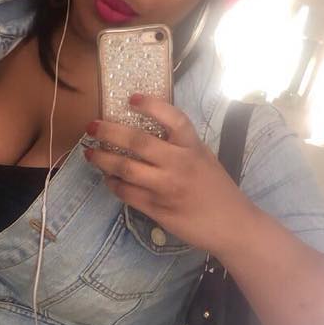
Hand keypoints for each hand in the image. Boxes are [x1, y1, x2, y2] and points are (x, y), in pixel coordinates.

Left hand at [83, 94, 256, 255]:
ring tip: (90, 154)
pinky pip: (127, 193)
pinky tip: (109, 180)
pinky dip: (113, 184)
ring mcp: (166, 188)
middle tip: (92, 127)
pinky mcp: (157, 209)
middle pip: (137, 142)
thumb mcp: (205, 159)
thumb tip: (150, 133)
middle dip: (109, 132)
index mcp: (193, 148)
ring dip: (103, 159)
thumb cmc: (219, 190)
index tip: (131, 98)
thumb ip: (182, 146)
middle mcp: (179, 164)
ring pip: (125, 168)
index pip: (173, 119)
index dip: (151, 105)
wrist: (232, 225)